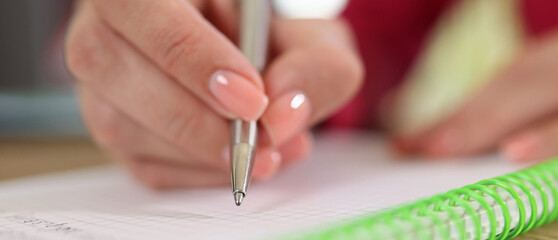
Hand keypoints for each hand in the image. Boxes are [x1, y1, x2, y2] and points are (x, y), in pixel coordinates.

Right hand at [65, 0, 361, 187]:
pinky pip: (143, 165)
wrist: (261, 69)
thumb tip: (282, 116)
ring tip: (270, 152)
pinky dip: (201, 174)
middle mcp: (105, 27)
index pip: (144, 11)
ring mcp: (99, 84)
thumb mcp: (313, 43)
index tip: (251, 100)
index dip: (196, 59)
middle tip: (262, 138)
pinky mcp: (115, 132)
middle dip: (198, 119)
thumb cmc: (275, 46)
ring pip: (121, 125)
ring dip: (203, 153)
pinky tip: (243, 160)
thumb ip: (313, 69)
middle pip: (114, 68)